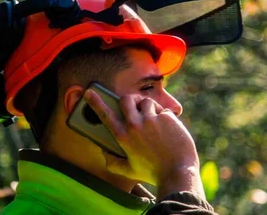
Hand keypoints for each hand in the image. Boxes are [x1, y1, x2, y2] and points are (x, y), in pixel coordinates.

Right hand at [83, 89, 204, 198]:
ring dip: (150, 108)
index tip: (89, 93)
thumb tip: (104, 153)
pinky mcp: (166, 117)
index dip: (95, 102)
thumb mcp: (129, 171)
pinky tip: (170, 130)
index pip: (105, 115)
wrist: (177, 172)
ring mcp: (151, 120)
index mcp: (123, 137)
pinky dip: (166, 117)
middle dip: (130, 100)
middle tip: (135, 105)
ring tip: (155, 121)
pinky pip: (163, 110)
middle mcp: (134, 125)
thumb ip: (112, 163)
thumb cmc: (153, 173)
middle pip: (126, 99)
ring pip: (147, 101)